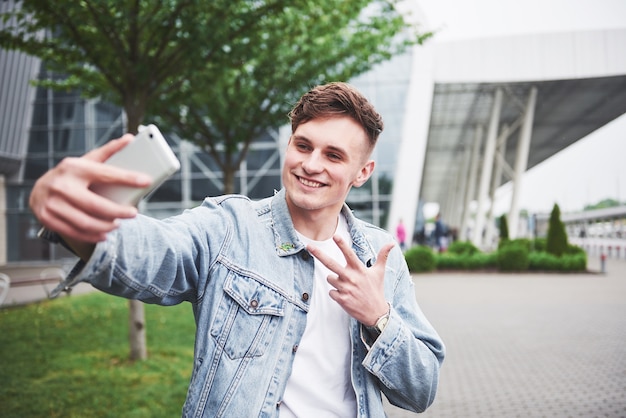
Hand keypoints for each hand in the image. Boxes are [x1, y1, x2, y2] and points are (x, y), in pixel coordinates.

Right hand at [29, 134, 151, 243]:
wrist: (38, 190)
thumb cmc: (71, 175)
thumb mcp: (86, 161)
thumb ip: (108, 152)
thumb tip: (130, 139)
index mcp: (74, 168)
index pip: (106, 174)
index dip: (128, 178)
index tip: (146, 181)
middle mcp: (62, 185)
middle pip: (96, 205)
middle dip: (118, 212)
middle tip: (134, 213)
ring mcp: (52, 203)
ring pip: (86, 222)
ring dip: (107, 226)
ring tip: (118, 224)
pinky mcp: (48, 218)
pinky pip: (75, 232)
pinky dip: (93, 236)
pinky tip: (104, 234)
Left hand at [307, 235, 394, 325]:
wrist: (376, 313)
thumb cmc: (376, 290)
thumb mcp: (379, 272)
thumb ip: (383, 256)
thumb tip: (393, 242)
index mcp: (359, 269)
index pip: (349, 254)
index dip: (342, 244)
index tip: (335, 236)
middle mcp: (351, 277)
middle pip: (331, 263)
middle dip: (318, 254)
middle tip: (308, 246)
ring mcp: (345, 289)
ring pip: (330, 278)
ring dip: (335, 281)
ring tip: (347, 286)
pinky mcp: (341, 299)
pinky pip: (330, 292)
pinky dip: (335, 293)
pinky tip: (345, 296)